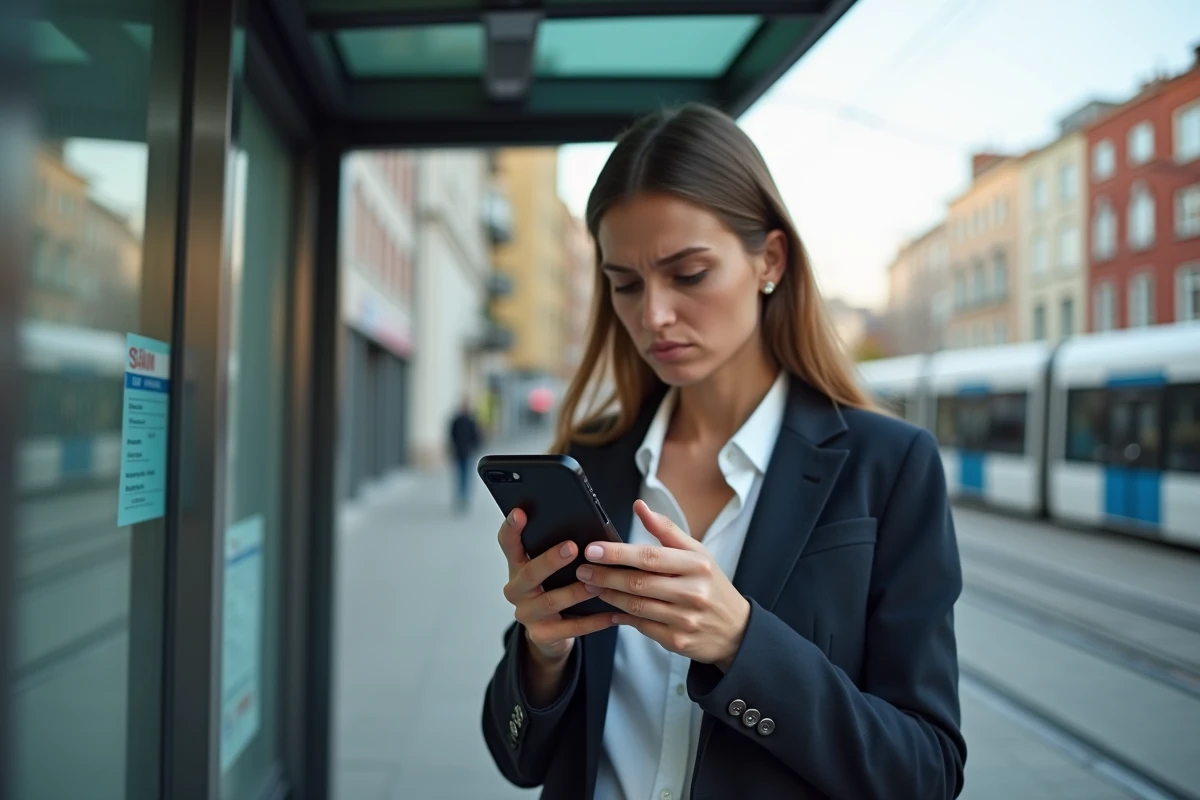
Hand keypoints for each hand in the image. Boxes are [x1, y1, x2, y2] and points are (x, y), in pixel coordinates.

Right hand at [498, 508, 614, 664]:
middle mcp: (517, 590)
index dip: (511, 528)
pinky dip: (594, 621)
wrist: (549, 634)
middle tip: (572, 547)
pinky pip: (571, 627)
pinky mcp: (542, 635)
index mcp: (517, 566)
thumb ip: (558, 550)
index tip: (520, 512)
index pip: (508, 543)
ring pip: (551, 601)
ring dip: (576, 592)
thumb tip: (588, 530)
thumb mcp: (550, 570)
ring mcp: (527, 614)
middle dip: (551, 560)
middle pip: (530, 573)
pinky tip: (612, 613)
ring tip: (598, 583)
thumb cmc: (554, 589)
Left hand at [576, 500, 750, 671]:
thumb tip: (639, 506)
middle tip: (582, 569)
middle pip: (638, 583)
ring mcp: (685, 619)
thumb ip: (666, 530)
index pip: (650, 556)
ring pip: (636, 606)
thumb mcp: (697, 553)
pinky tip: (612, 610)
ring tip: (591, 586)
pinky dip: (623, 617)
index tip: (592, 549)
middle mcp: (692, 592)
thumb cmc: (711, 584)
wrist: (736, 629)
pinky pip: (642, 626)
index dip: (617, 553)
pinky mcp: (677, 641)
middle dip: (605, 575)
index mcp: (696, 565)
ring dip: (609, 595)